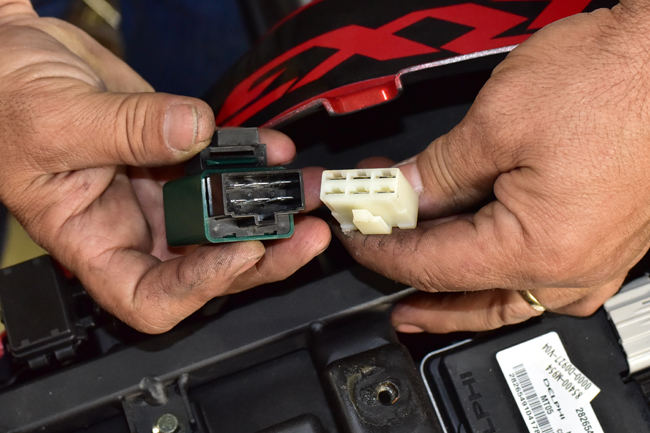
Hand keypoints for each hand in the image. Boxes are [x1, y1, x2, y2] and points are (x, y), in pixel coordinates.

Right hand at [0, 2, 329, 332]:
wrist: (20, 58)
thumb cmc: (8, 101)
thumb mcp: (56, 120)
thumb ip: (126, 129)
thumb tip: (193, 133)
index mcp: (91, 241)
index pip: (149, 296)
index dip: (199, 286)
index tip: (239, 252)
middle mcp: (133, 226)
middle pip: (205, 265)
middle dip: (259, 254)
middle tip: (301, 234)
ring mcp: (159, 192)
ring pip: (224, 220)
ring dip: (268, 208)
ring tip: (302, 191)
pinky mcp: (178, 156)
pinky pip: (223, 167)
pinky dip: (251, 159)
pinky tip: (272, 147)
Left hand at [336, 4, 649, 332]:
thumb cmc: (616, 79)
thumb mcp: (499, 121)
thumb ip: (439, 171)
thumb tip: (403, 196)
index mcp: (540, 249)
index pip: (433, 265)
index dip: (383, 251)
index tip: (355, 236)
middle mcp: (572, 269)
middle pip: (469, 294)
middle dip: (415, 287)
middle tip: (381, 283)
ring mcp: (594, 259)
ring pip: (505, 297)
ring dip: (458, 296)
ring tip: (423, 297)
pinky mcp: (603, 240)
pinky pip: (538, 279)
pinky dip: (497, 277)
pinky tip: (480, 269)